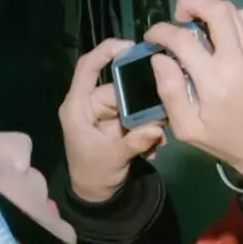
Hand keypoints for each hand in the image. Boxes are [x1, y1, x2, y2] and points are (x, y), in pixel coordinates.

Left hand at [59, 39, 166, 201]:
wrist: (96, 196)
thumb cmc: (93, 174)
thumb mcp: (114, 158)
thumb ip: (135, 142)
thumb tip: (157, 129)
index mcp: (78, 107)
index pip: (87, 69)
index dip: (105, 52)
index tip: (130, 47)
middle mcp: (91, 106)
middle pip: (120, 89)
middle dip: (142, 102)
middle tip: (164, 113)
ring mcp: (105, 115)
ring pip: (132, 105)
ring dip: (148, 121)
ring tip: (158, 139)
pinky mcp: (117, 125)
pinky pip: (136, 119)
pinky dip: (147, 130)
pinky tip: (154, 146)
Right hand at [145, 0, 242, 174]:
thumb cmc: (224, 139)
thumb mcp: (188, 128)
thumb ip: (170, 91)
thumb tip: (160, 58)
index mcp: (216, 82)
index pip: (184, 39)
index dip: (162, 31)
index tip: (153, 37)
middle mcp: (239, 62)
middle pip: (217, 10)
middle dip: (191, 2)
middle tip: (179, 17)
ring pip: (234, 12)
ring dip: (211, 10)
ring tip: (198, 26)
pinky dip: (231, 20)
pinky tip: (221, 36)